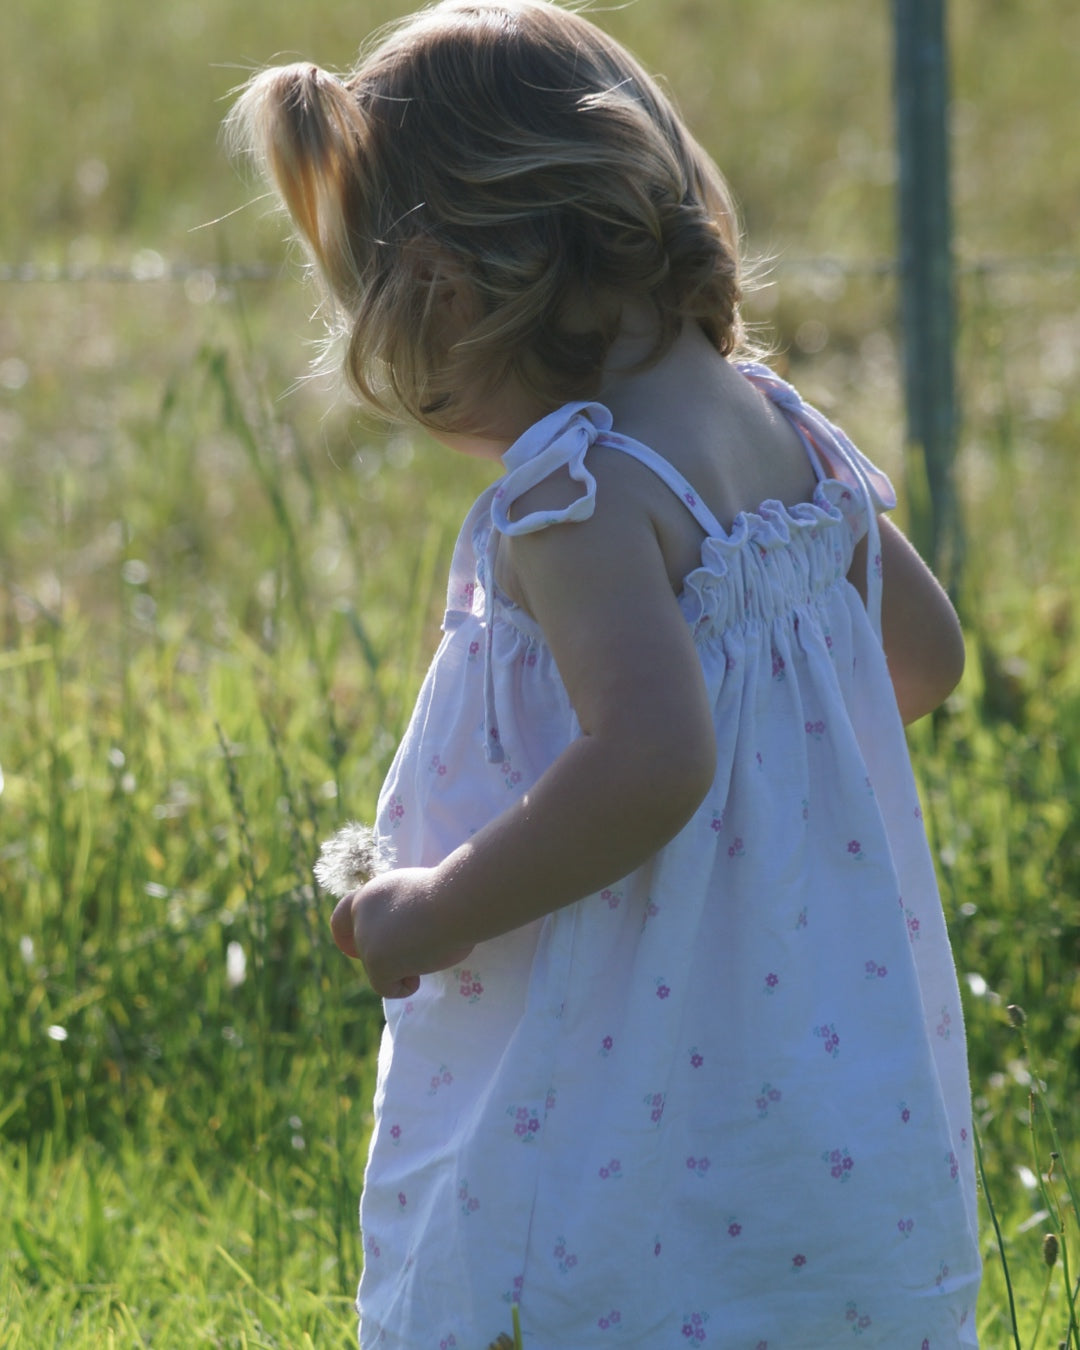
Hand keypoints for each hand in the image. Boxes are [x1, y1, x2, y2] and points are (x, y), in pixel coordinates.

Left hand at [330, 867, 473, 999]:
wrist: (456, 900)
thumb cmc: (451, 897)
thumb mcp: (417, 899)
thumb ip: (400, 915)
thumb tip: (403, 941)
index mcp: (372, 894)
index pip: (342, 917)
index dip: (347, 937)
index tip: (356, 952)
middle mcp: (361, 913)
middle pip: (367, 950)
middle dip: (390, 958)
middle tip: (418, 952)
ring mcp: (365, 938)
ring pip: (380, 970)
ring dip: (405, 966)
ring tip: (430, 947)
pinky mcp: (374, 961)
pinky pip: (386, 988)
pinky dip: (406, 986)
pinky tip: (424, 964)